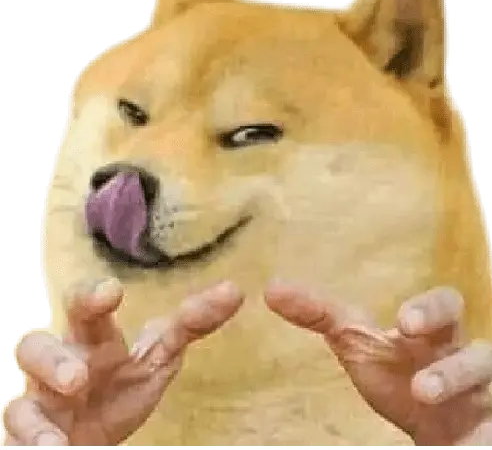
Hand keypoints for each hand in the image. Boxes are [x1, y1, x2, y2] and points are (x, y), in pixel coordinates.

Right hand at [2, 278, 242, 445]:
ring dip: (39, 403)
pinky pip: (16, 439)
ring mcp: (39, 402)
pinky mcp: (29, 437)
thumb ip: (193, 323)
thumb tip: (235, 291)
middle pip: (37, 343)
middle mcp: (60, 363)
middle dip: (53, 351)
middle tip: (81, 370)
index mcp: (93, 340)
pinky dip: (29, 445)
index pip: (86, 307)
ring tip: (63, 419)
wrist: (92, 438)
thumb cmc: (122, 387)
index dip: (93, 295)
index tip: (113, 291)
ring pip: (19, 395)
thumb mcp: (160, 355)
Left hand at [266, 283, 491, 445]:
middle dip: (456, 359)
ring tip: (424, 396)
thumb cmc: (392, 369)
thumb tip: (270, 288)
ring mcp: (477, 400)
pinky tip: (468, 448)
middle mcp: (462, 362)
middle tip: (419, 374)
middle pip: (483, 350)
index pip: (447, 307)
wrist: (424, 420)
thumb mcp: (354, 341)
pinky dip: (484, 442)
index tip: (403, 322)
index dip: (432, 310)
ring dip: (459, 391)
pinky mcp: (482, 436)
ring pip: (489, 393)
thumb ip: (317, 314)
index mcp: (433, 334)